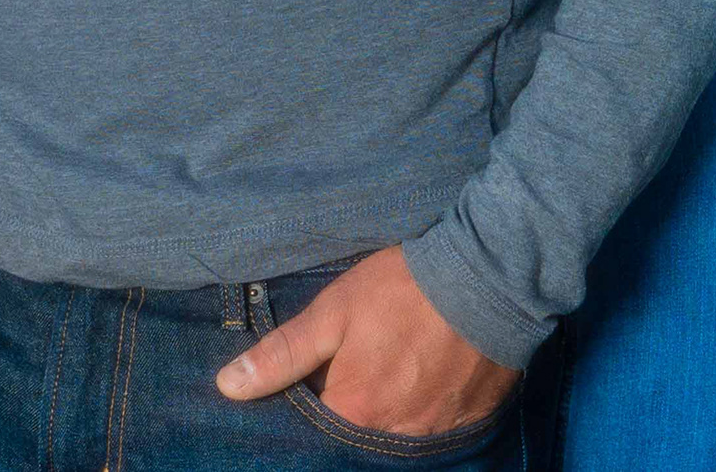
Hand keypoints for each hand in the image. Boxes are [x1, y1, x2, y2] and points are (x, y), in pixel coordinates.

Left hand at [216, 247, 519, 438]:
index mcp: (353, 411)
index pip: (314, 426)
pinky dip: (419, 410)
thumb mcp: (334, 310)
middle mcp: (390, 436)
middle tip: (356, 367)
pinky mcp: (465, 423)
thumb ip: (283, 353)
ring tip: (388, 369)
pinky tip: (419, 378)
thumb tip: (228, 387)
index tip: (311, 379)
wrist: (487, 280)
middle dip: (347, 407)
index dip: (309, 402)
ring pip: (391, 432)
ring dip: (384, 409)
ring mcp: (431, 433)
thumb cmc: (403, 291)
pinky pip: (430, 429)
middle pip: (354, 432)